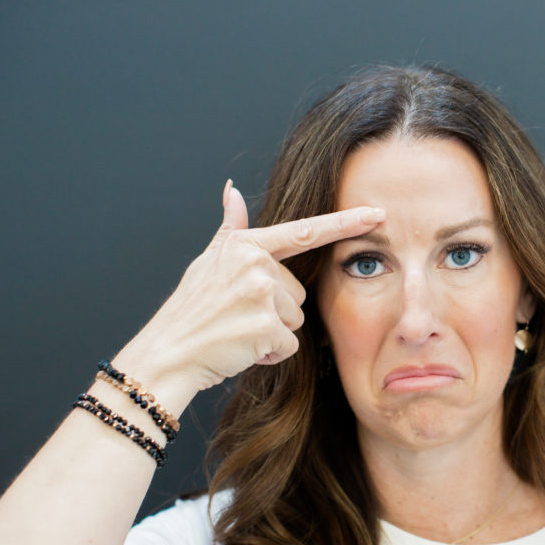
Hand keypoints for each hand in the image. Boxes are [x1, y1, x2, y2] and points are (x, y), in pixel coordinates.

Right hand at [119, 179, 384, 396]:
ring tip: (238, 332)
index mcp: (246, 245)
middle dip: (275, 312)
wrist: (167, 354)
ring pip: (296, 320)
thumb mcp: (207, 262)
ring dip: (272, 334)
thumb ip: (231, 229)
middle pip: (298, 292)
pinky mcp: (266, 325)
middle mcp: (256, 263)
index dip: (344, 222)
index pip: (305, 231)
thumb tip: (232, 190)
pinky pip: (289, 345)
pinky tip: (241, 348)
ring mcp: (261, 293)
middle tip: (238, 317)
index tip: (377, 213)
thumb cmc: (189, 311)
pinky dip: (269, 354)